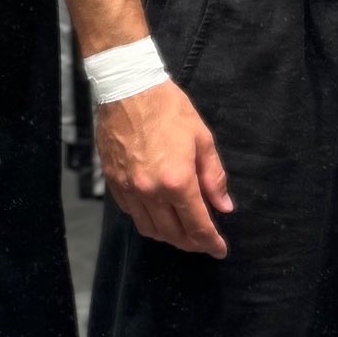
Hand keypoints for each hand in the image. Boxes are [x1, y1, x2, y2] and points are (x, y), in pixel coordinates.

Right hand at [97, 80, 232, 256]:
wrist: (127, 86)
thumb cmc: (168, 108)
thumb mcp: (201, 138)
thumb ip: (214, 177)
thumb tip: (224, 207)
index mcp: (177, 181)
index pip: (198, 227)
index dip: (212, 243)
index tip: (220, 250)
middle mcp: (151, 191)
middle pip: (174, 234)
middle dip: (192, 243)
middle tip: (203, 239)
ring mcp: (128, 188)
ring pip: (150, 229)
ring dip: (169, 235)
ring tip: (181, 229)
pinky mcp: (112, 181)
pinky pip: (131, 214)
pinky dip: (147, 219)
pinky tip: (157, 211)